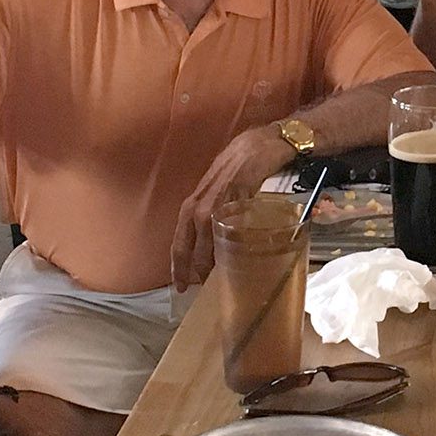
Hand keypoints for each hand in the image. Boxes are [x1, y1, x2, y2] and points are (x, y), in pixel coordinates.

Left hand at [171, 127, 293, 289]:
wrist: (257, 146)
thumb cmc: (237, 167)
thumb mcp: (216, 191)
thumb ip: (211, 213)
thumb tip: (213, 240)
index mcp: (192, 205)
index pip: (179, 243)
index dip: (178, 267)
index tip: (181, 285)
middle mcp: (199, 207)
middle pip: (192, 249)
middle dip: (196, 272)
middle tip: (203, 289)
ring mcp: (217, 204)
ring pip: (209, 243)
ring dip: (213, 264)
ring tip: (221, 279)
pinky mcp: (237, 200)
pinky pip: (232, 230)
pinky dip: (232, 247)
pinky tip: (237, 257)